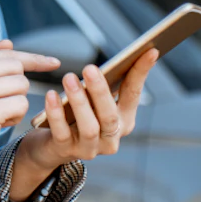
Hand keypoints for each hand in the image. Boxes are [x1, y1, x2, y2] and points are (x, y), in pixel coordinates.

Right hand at [0, 39, 60, 194]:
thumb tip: (9, 42)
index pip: (6, 54)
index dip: (32, 59)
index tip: (53, 62)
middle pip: (16, 68)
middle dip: (18, 88)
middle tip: (1, 106)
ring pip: (21, 85)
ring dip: (16, 104)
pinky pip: (21, 104)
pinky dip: (15, 117)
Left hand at [22, 48, 159, 170]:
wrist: (50, 146)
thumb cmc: (76, 115)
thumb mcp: (92, 101)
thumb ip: (103, 85)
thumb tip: (119, 56)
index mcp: (123, 121)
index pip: (133, 94)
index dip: (141, 73)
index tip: (150, 50)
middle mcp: (110, 138)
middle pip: (110, 115)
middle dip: (100, 91)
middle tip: (90, 68)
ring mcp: (89, 148)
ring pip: (89, 127)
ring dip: (79, 101)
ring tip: (68, 78)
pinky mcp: (65, 151)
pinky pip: (62, 133)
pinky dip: (56, 114)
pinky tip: (51, 95)